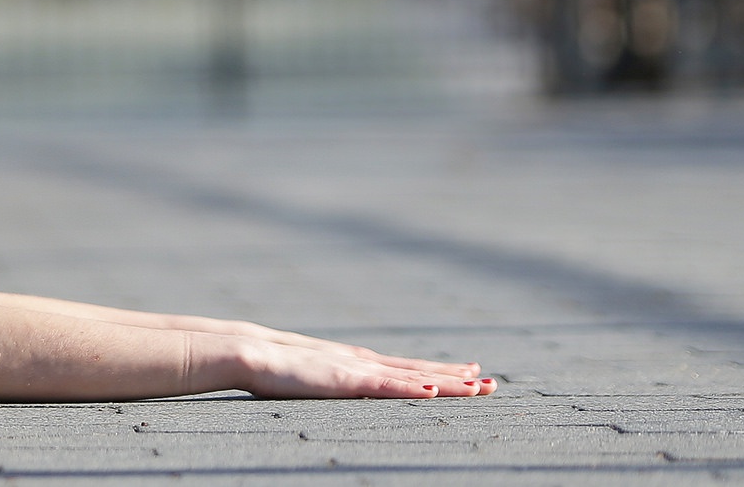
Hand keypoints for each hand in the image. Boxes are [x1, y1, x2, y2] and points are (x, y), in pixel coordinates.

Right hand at [227, 333, 495, 398]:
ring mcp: (356, 370)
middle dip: (457, 378)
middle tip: (493, 383)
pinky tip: (431, 391)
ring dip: (446, 383)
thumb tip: (336, 387)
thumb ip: (331, 380)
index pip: (407, 369)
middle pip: (419, 372)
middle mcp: (364, 363)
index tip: (471, 373)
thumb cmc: (274, 368)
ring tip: (478, 387)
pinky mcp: (344, 380)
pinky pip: (384, 387)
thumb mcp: (313, 377)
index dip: (440, 373)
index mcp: (357, 363)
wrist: (251, 353)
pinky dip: (410, 389)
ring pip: (412, 378)